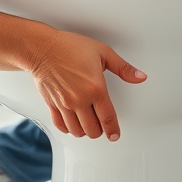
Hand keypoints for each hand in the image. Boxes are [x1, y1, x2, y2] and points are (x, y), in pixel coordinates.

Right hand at [29, 29, 146, 141]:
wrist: (42, 48)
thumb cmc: (69, 47)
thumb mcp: (103, 52)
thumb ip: (123, 68)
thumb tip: (139, 76)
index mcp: (95, 88)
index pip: (108, 118)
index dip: (113, 130)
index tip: (115, 134)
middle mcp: (79, 99)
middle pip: (92, 129)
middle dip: (100, 130)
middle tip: (103, 126)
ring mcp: (64, 104)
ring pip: (77, 131)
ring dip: (85, 131)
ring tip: (89, 125)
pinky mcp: (52, 104)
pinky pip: (61, 125)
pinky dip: (68, 129)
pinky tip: (73, 124)